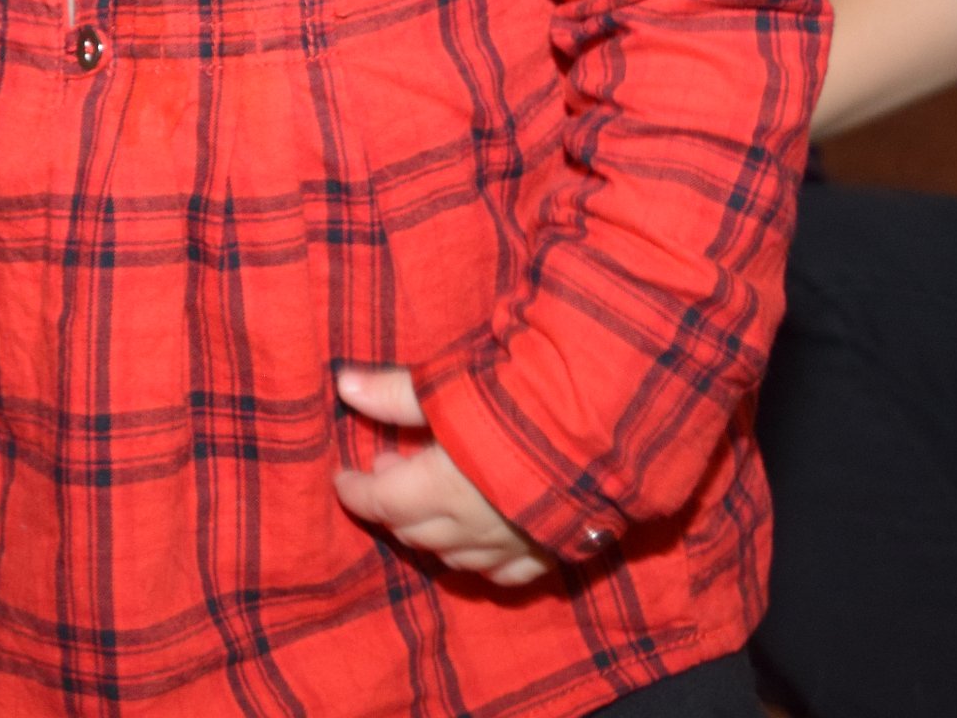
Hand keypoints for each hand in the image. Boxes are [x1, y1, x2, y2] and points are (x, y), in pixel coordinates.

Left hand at [332, 366, 554, 585]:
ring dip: (433, 534)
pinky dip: (483, 560)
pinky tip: (479, 542)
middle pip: (416, 531)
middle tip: (389, 471)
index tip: (342, 479)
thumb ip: (396, 392)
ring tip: (428, 501)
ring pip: (458, 557)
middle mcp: (473, 528)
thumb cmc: (525, 399)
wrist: (613, 430)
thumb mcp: (452, 384)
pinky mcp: (553, 551)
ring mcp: (515, 546)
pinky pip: (507, 572)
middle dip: (393, 506)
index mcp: (441, 490)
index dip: (357, 491)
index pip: (382, 501)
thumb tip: (342, 385)